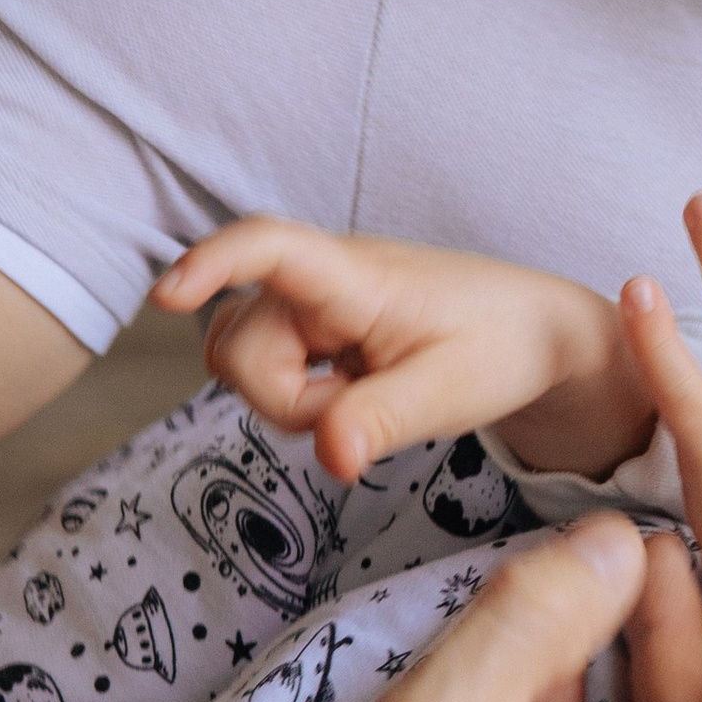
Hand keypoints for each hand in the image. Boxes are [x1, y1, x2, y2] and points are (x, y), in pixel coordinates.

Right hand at [155, 217, 647, 484]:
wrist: (537, 334)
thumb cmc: (502, 348)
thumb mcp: (453, 392)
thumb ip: (385, 420)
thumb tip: (329, 455)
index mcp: (357, 276)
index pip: (270, 246)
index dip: (211, 264)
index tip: (164, 295)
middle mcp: (321, 278)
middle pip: (240, 343)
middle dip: (284, 399)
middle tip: (361, 414)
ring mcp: (311, 304)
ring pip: (244, 360)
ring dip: (291, 400)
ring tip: (364, 402)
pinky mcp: (312, 329)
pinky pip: (267, 369)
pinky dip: (299, 397)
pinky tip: (350, 396)